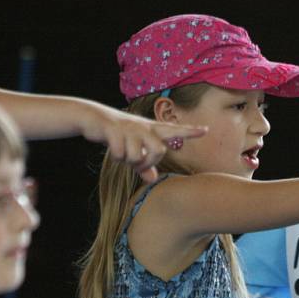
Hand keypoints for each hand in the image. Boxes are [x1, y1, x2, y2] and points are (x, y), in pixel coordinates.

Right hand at [80, 103, 206, 182]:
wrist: (93, 118)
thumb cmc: (118, 136)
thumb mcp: (132, 151)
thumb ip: (144, 166)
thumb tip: (153, 179)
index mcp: (151, 130)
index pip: (174, 131)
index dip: (189, 131)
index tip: (205, 130)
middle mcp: (143, 127)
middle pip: (158, 151)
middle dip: (148, 162)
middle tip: (137, 163)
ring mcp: (130, 127)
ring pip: (137, 155)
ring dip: (128, 160)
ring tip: (122, 152)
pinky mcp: (115, 129)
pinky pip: (120, 153)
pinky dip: (116, 156)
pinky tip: (112, 149)